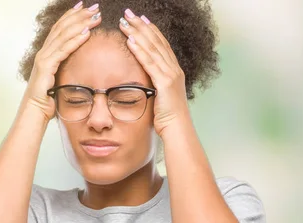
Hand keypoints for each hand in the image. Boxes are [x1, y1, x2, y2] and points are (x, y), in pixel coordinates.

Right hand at [22, 1, 101, 123]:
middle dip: (79, 15)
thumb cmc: (48, 99)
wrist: (35, 112)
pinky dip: (75, 40)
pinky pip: (63, 51)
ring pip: (63, 35)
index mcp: (48, 53)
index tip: (85, 8)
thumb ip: (67, 68)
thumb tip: (81, 64)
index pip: (60, 29)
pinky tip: (86, 33)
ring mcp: (44, 58)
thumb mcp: (61, 79)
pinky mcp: (45, 67)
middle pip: (62, 27)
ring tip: (94, 16)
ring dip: (80, 24)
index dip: (72, 16)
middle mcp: (44, 52)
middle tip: (94, 7)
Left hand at [118, 9, 189, 135]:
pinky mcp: (165, 83)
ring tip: (125, 23)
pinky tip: (130, 41)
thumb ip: (155, 85)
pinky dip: (140, 51)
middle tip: (129, 13)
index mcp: (174, 71)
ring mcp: (171, 75)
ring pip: (153, 49)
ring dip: (138, 34)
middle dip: (142, 26)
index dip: (151, 30)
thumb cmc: (168, 117)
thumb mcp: (161, 97)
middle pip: (157, 42)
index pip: (162, 44)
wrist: (177, 129)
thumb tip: (144, 81)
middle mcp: (174, 69)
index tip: (140, 19)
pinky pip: (150, 63)